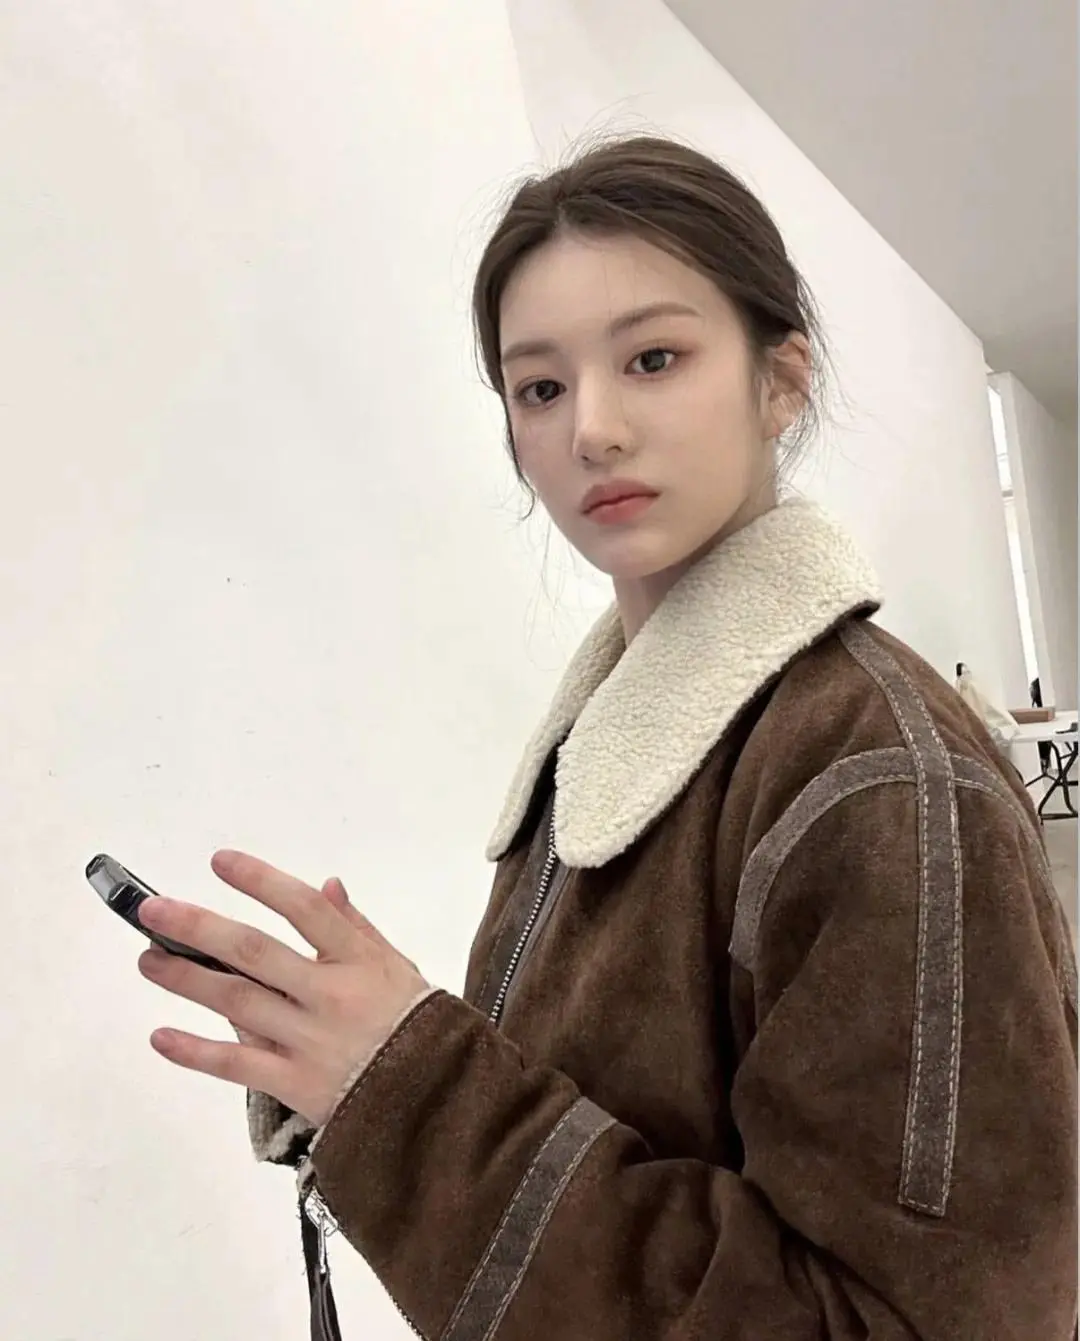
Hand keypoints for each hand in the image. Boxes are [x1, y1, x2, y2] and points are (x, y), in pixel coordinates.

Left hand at [135, 850, 430, 1127]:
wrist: (440, 1100)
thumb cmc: (417, 1026)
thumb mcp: (398, 967)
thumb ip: (358, 928)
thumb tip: (326, 885)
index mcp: (359, 961)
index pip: (304, 909)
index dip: (261, 882)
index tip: (220, 861)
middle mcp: (330, 996)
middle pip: (254, 953)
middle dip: (198, 927)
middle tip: (154, 911)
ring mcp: (309, 1041)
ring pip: (236, 1003)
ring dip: (186, 979)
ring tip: (149, 960)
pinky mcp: (295, 1085)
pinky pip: (237, 1065)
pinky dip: (196, 1052)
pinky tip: (161, 1036)